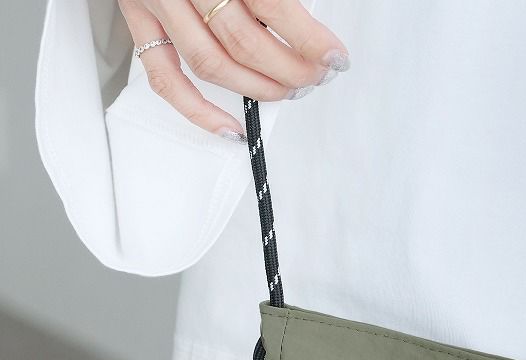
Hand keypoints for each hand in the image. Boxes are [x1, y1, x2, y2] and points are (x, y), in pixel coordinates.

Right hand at [118, 0, 349, 139]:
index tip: (333, 57)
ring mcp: (158, 2)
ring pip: (211, 64)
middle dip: (288, 69)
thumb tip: (307, 26)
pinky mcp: (139, 20)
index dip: (309, 40)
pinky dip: (198, 112)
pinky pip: (165, 79)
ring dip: (255, 88)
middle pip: (243, 42)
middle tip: (314, 76)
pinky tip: (230, 129)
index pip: (273, 7)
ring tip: (286, 92)